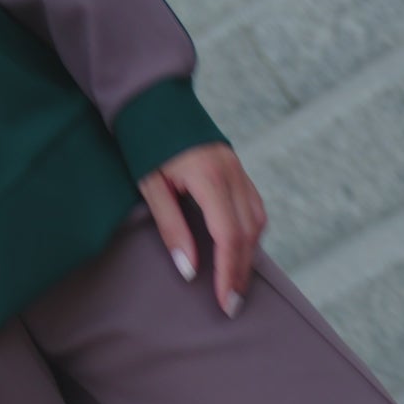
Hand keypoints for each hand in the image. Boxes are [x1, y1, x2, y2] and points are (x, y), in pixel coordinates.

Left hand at [137, 142, 267, 317]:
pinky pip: (254, 208)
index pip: (229, 235)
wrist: (153, 98)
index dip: (229, 273)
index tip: (225, 302)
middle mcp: (231, 173)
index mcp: (209, 176)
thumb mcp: (150, 186)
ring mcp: (238, 169)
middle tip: (232, 304)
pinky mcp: (238, 169)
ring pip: (257, 222)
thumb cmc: (146, 142)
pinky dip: (250, 233)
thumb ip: (170, 227)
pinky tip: (239, 250)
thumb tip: (189, 269)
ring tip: (235, 282)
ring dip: (248, 255)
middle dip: (241, 273)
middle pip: (248, 234)